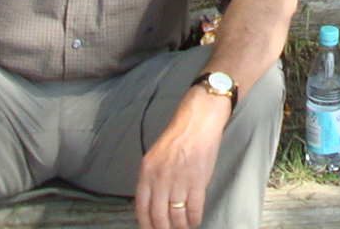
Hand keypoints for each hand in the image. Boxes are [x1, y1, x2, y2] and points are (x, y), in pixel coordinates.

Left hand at [135, 87, 227, 228]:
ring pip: (176, 215)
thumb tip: (152, 202)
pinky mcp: (197, 181)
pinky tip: (195, 220)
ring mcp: (179, 181)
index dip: (146, 224)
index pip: (141, 208)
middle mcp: (160, 179)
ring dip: (180, 226)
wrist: (198, 120)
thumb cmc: (178, 136)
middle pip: (158, 216)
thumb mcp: (155, 156)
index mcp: (147, 172)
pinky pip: (194, 208)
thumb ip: (152, 178)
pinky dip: (195, 218)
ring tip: (183, 228)